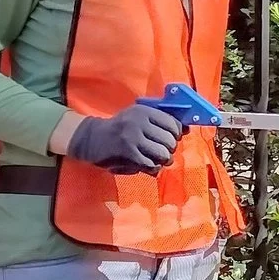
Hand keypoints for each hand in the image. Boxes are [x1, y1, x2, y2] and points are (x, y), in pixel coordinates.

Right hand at [66, 101, 182, 174]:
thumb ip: (161, 121)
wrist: (91, 138)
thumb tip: (187, 129)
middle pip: (170, 141)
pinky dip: (153, 168)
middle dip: (170, 149)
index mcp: (144, 111)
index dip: (176, 134)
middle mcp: (140, 123)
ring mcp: (133, 139)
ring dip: (163, 160)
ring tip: (158, 160)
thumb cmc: (120, 128)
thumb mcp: (138, 118)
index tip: (171, 138)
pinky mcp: (128, 154)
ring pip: (163, 154)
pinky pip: (151, 165)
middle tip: (164, 151)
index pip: (173, 124)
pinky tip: (148, 165)